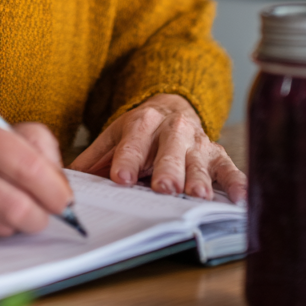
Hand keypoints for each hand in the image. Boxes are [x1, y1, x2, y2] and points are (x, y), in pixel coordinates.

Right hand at [0, 106, 72, 237]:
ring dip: (14, 221)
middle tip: (45, 211)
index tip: (64, 199)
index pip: (26, 165)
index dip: (55, 189)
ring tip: (6, 201)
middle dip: (40, 215)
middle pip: (16, 206)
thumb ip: (34, 145)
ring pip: (0, 226)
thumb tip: (59, 187)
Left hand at [69, 93, 246, 205]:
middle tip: (165, 187)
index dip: (128, 160)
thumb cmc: (140, 132)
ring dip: (199, 177)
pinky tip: (238, 198)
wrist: (173, 107)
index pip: (133, 142)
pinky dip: (236, 182)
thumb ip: (93, 157)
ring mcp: (197, 141)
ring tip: (197, 195)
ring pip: (199, 160)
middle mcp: (172, 129)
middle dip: (168, 168)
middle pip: (170, 150)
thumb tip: (66, 178)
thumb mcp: (114, 136)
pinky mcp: (217, 153)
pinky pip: (229, 167)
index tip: (122, 178)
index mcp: (142, 122)